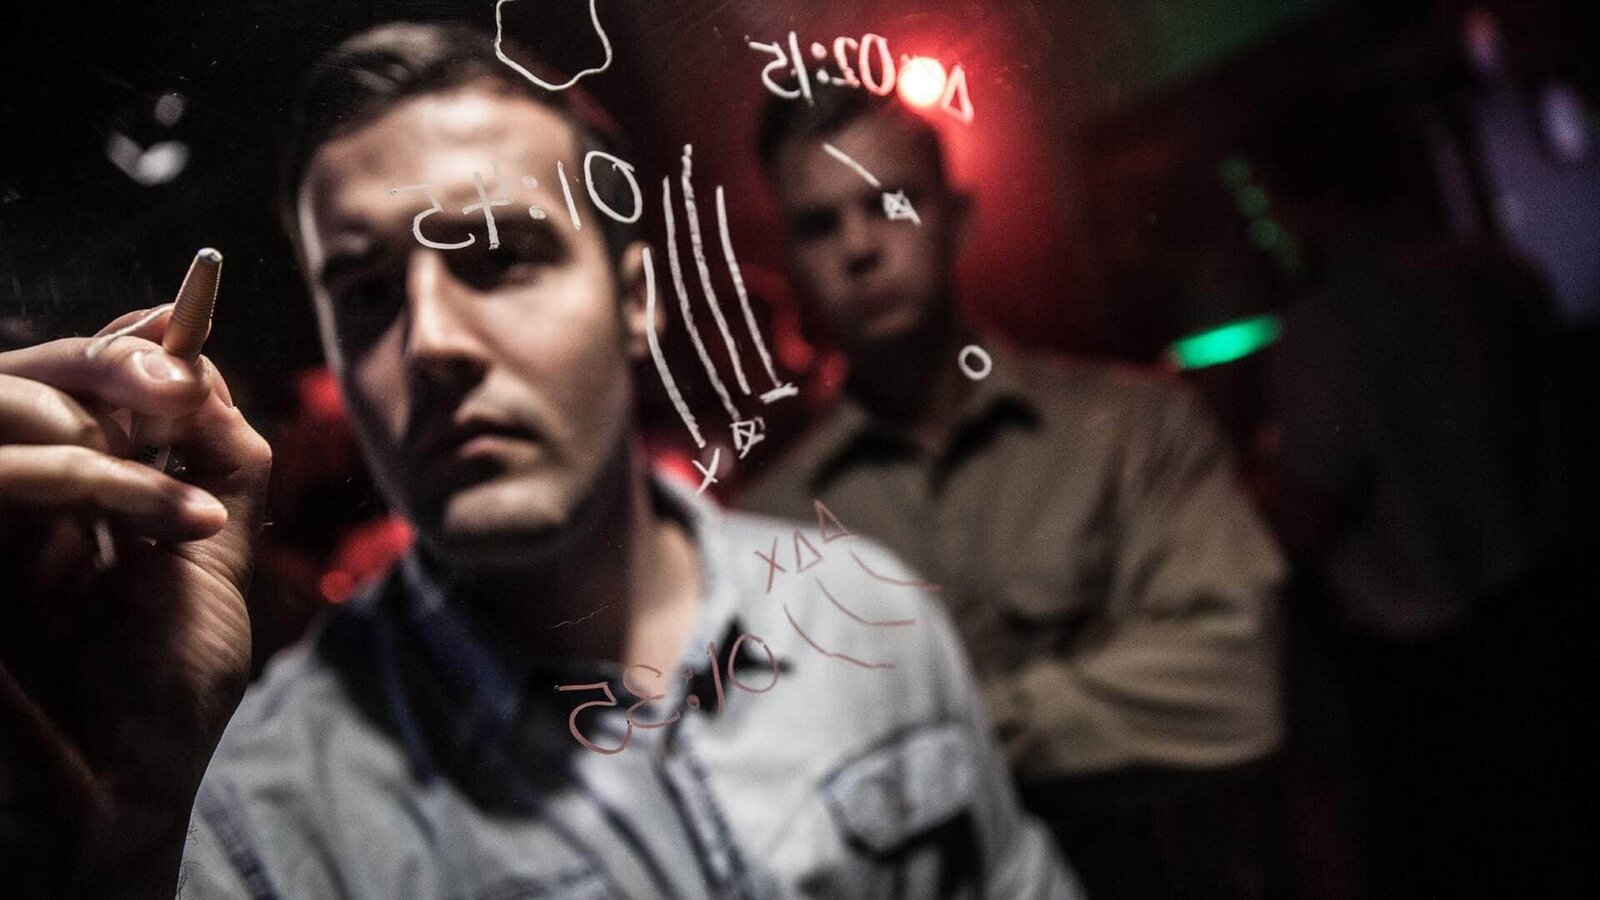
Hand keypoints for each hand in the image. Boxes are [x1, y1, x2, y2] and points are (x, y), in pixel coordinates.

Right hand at [0, 308, 270, 896]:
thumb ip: (214, 477)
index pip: (73, 384)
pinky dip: (84, 479)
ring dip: (98, 424)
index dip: (125, 340)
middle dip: (106, 357)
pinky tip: (166, 515)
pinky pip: (2, 484)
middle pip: (21, 378)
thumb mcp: (208, 578)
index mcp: (62, 501)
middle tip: (179, 371)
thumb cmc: (152, 713)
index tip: (186, 307)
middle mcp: (8, 508)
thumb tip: (216, 376)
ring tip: (179, 465)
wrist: (104, 822)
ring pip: (2, 414)